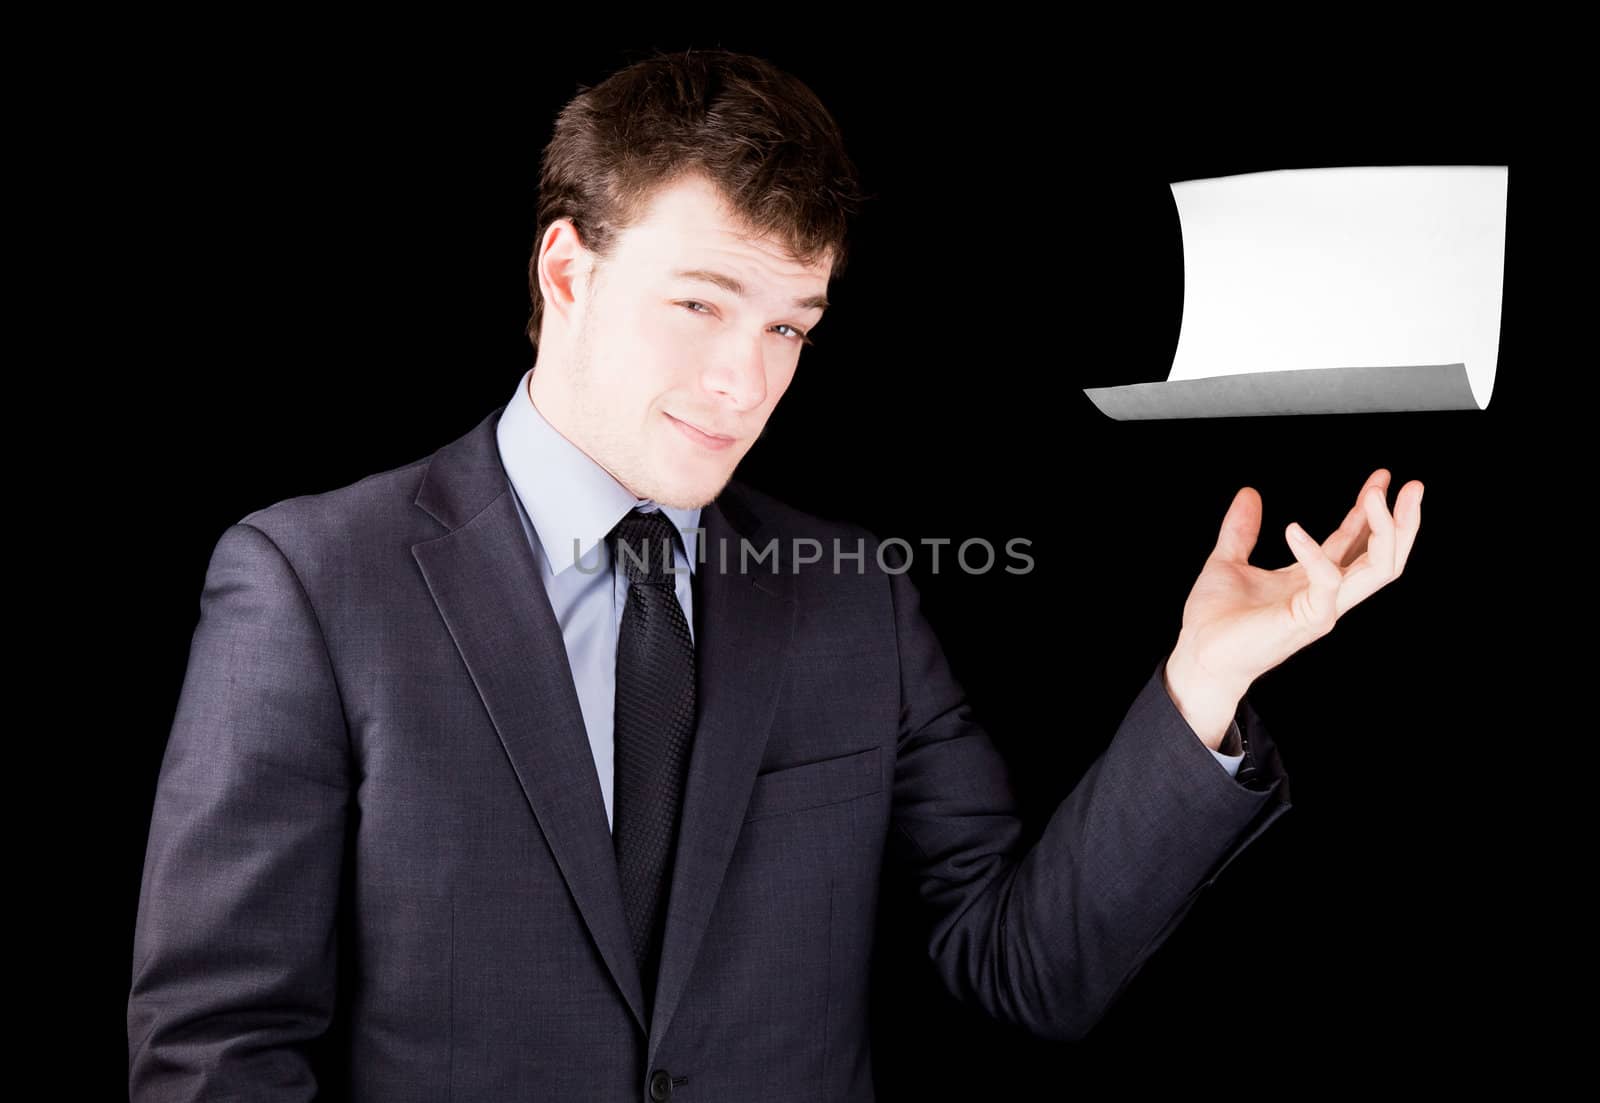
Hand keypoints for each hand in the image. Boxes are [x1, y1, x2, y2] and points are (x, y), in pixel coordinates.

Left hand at [1165, 469, 1423, 738]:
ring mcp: (1323, 609)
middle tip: (1413, 484)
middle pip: (1384, 558)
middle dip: (1403, 521)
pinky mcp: (1308, 620)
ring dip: (1384, 530)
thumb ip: (1241, 530)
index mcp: (1312, 580)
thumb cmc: (1213, 621)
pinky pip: (1328, 582)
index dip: (1370, 510)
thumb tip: (1249, 492)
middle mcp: (1326, 595)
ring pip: (1378, 570)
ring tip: (1375, 495)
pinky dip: (1315, 552)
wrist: (1198, 657)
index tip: (1382, 477)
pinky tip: (1293, 529)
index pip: (1356, 543)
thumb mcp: (1227, 561)